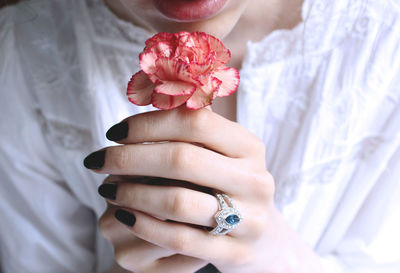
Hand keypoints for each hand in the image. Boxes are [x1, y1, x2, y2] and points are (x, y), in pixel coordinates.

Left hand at [87, 107, 322, 272]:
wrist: (257, 233)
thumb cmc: (225, 183)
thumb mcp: (220, 151)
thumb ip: (190, 124)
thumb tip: (148, 89)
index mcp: (249, 146)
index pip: (195, 121)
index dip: (148, 123)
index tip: (114, 131)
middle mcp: (255, 180)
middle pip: (182, 159)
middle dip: (129, 157)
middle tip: (97, 160)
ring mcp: (249, 219)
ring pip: (178, 202)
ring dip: (132, 192)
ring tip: (106, 188)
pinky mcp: (236, 252)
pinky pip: (180, 240)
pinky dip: (145, 225)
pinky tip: (124, 215)